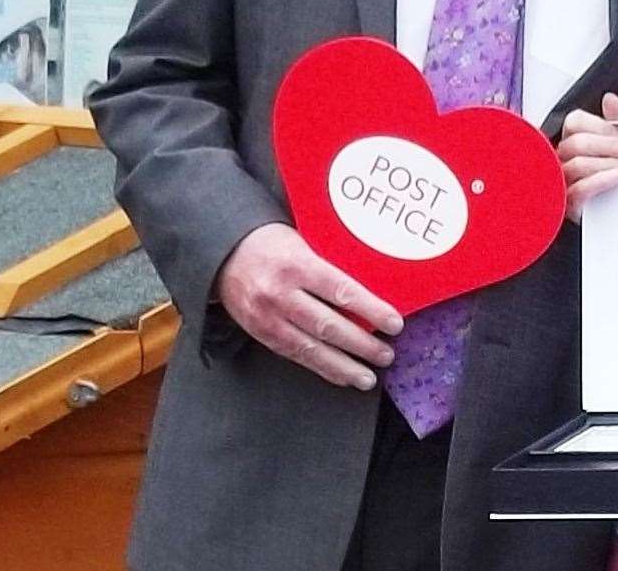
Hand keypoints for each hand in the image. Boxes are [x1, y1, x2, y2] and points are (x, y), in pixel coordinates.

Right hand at [215, 223, 403, 388]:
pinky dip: (321, 368)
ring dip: (344, 366)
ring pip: (311, 348)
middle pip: (328, 325)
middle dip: (362, 344)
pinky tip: (341, 376)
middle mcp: (281, 293)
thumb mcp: (303, 239)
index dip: (371, 310)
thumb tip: (374, 283)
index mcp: (297, 264)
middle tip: (387, 354)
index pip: (341, 290)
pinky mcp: (260, 333)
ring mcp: (268, 316)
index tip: (394, 323)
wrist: (222, 251)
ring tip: (369, 377)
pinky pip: (294, 355)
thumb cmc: (272, 241)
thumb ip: (330, 261)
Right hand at [556, 92, 617, 222]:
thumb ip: (617, 118)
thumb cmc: (613, 169)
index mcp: (571, 137)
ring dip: (609, 164)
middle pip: (577, 143)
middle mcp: (562, 157)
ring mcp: (563, 180)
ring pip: (577, 165)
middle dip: (610, 147)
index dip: (602, 127)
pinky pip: (579, 189)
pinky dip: (602, 180)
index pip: (575, 122)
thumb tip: (612, 99)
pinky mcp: (569, 202)